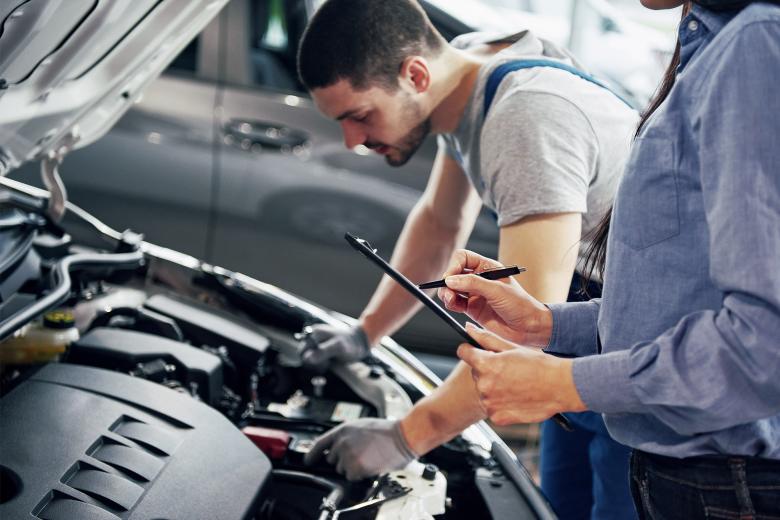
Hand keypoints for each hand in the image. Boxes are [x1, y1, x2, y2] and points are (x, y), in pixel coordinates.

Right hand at [300, 324, 369, 369]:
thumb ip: (323, 351)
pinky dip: (320, 365)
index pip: (302, 350)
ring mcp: (317, 344)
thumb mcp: (338, 347)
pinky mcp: (321, 351)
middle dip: (313, 363)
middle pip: (304, 356)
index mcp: (314, 333)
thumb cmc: (351, 343)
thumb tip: (307, 358)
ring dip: (317, 365)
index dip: (309, 360)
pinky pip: (315, 361)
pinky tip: (329, 364)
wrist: (361, 343)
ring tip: (329, 363)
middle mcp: (313, 338)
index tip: (322, 364)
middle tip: (326, 364)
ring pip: (309, 360)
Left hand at [304, 418, 416, 480]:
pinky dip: (360, 474)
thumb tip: (340, 446)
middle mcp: (341, 443)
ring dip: (352, 467)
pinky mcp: (355, 468)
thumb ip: (347, 435)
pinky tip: (370, 464)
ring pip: (342, 469)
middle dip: (342, 460)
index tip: (308, 460)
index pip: (320, 443)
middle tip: (359, 455)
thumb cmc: (386, 431)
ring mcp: (347, 456)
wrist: (401, 437)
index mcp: (342, 430)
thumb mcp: (361, 426)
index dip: (312, 454)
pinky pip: (351, 477)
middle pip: (332, 459)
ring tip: (368, 457)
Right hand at [437, 249, 552, 346]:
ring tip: (450, 300)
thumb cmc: (520, 305)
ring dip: (447, 293)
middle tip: (447, 292)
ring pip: (452, 289)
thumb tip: (450, 280)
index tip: (449, 277)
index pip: (463, 258)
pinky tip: (453, 306)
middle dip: (447, 281)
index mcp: (488, 267)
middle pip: (454, 273)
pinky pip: (455, 303)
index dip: (454, 266)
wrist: (529, 328)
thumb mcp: (497, 290)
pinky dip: (450, 303)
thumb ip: (473, 283)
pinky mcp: (472, 308)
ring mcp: (475, 294)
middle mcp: (480, 278)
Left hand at [457, 323, 585, 425]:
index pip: (463, 352)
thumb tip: (468, 328)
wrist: (561, 387)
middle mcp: (484, 385)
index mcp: (486, 364)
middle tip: (509, 370)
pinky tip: (516, 397)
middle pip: (475, 373)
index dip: (471, 350)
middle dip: (487, 370)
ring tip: (515, 384)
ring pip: (484, 391)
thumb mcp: (512, 347)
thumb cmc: (540, 365)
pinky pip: (492, 408)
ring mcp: (490, 403)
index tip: (478, 352)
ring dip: (494, 388)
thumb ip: (486, 338)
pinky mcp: (497, 418)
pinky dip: (501, 404)